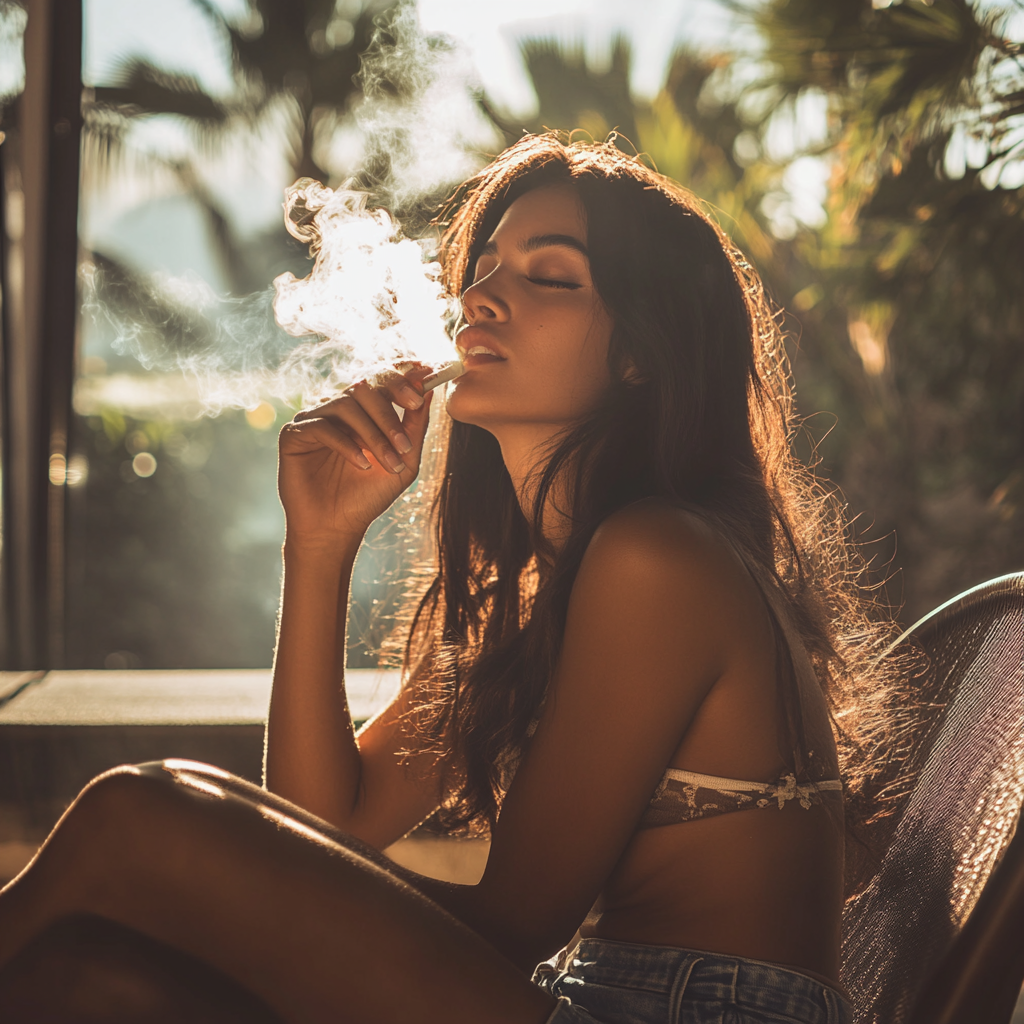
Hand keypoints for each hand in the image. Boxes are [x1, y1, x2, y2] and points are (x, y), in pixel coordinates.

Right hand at [278, 366, 433, 549]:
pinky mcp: (293, 433)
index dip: (401, 379)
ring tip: (389, 463)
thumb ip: (415, 426)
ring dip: (373, 434)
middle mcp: (338, 408)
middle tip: (406, 443)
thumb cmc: (369, 495)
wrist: (336, 527)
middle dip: (389, 414)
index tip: (423, 388)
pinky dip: (346, 445)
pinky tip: (361, 466)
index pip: (381, 380)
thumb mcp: (404, 461)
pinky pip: (322, 427)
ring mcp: (314, 417)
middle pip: (364, 388)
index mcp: (364, 410)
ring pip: (345, 406)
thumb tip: (429, 389)